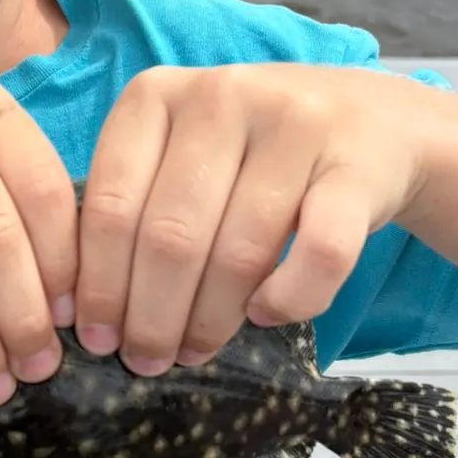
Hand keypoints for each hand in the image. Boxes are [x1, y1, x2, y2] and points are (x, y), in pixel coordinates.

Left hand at [75, 63, 436, 373]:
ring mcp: (295, 124)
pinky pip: (318, 255)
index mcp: (156, 95)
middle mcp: (220, 96)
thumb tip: (83, 313)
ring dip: (210, 320)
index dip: (98, 283)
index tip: (93, 337)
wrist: (375, 122)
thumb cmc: (250, 156)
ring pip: (237, 252)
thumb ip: (132, 209)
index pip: (109, 205)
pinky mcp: (358, 163)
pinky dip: (289, 299)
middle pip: (168, 236)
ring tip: (193, 352)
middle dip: (149, 316)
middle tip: (145, 362)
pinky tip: (266, 314)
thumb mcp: (179, 157)